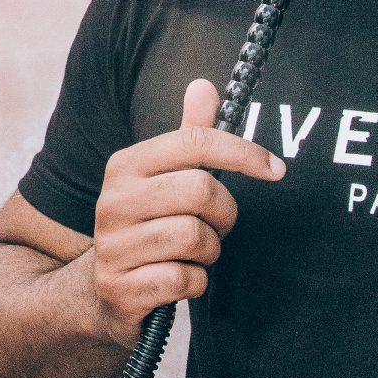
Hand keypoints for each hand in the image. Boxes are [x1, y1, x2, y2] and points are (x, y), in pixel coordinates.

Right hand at [88, 80, 286, 348]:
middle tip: (217, 226)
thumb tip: (204, 86)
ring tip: (193, 254)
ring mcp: (112, 247)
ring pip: (195, 238)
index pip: (194, 143)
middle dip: (224, 214)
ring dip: (209, 252)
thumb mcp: (162, 180)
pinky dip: (195, 283)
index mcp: (125, 166)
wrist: (102, 292)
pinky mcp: (120, 289)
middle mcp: (113, 201)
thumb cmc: (147, 226)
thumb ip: (188, 136)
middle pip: (201, 191)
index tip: (276, 169)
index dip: (243, 153)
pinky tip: (180, 280)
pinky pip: (184, 280)